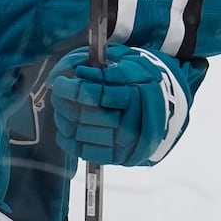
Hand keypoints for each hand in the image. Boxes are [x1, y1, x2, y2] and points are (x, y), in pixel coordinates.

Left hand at [48, 44, 183, 165]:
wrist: (163, 109)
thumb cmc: (140, 83)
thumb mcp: (128, 65)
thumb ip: (102, 67)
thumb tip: (77, 73)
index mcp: (134, 96)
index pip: (97, 95)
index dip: (74, 89)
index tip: (60, 82)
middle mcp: (131, 122)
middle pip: (86, 115)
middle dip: (64, 103)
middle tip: (57, 93)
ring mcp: (124, 141)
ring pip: (82, 133)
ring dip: (63, 120)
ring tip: (59, 108)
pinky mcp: (117, 156)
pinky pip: (85, 151)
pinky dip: (68, 140)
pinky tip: (63, 129)